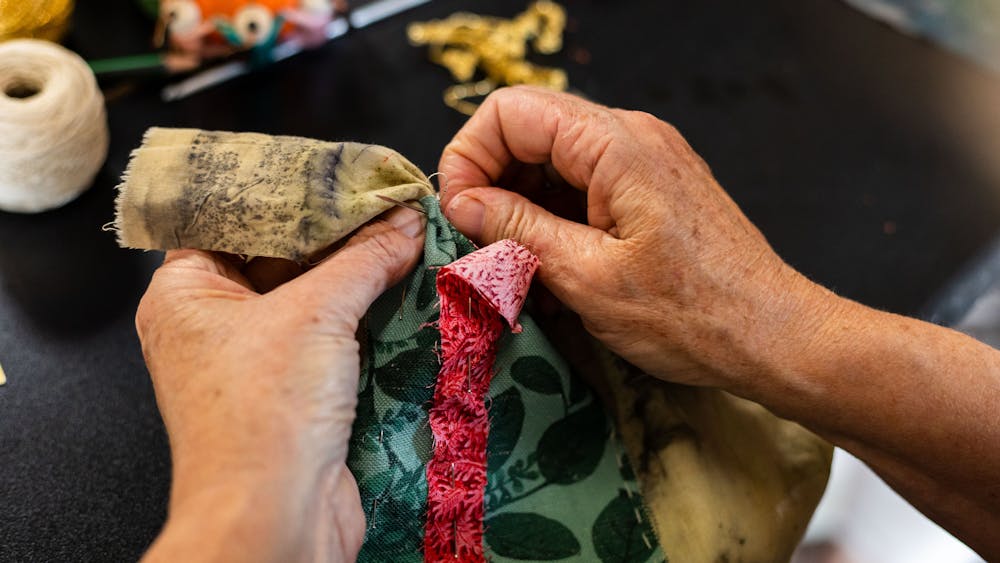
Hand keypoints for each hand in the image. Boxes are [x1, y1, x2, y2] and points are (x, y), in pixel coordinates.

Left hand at [137, 207, 424, 561]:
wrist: (276, 519)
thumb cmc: (261, 417)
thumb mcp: (315, 314)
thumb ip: (364, 258)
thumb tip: (404, 221)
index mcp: (186, 293)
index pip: (231, 216)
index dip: (284, 189)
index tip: (336, 169)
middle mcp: (214, 324)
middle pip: (278, 255)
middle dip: (333, 232)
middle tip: (382, 199)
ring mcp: (256, 360)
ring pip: (310, 298)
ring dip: (356, 274)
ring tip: (403, 234)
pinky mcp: (295, 392)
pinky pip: (331, 337)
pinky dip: (365, 316)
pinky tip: (404, 289)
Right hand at [440, 86, 999, 558]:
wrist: (771, 335)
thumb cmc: (691, 315)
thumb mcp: (587, 277)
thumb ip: (517, 229)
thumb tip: (463, 201)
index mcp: (615, 144)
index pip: (510, 110)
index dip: (470, 157)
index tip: (461, 215)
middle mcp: (631, 135)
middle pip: (529, 128)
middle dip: (491, 181)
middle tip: (482, 243)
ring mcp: (644, 159)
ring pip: (552, 158)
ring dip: (521, 204)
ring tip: (517, 262)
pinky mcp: (650, 186)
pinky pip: (581, 182)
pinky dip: (553, 215)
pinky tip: (551, 262)